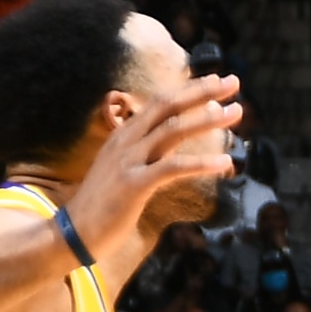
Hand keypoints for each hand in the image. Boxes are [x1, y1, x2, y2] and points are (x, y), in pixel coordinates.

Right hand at [66, 73, 244, 253]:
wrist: (74, 231)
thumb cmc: (105, 202)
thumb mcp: (127, 167)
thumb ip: (152, 150)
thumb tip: (182, 135)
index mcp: (124, 135)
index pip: (160, 102)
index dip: (190, 89)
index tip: (217, 80)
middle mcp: (126, 141)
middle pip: (168, 106)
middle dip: (202, 91)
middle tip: (233, 81)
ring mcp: (128, 161)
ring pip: (172, 130)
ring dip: (207, 119)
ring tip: (236, 112)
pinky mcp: (134, 185)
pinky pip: (173, 167)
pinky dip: (202, 163)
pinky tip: (225, 162)